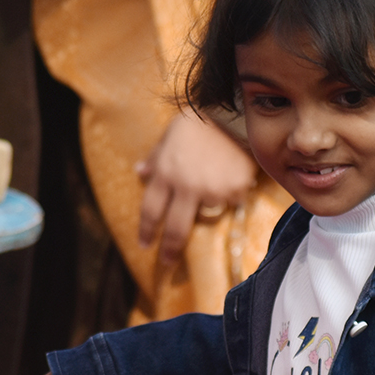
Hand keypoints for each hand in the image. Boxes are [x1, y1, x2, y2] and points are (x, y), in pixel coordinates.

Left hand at [136, 111, 256, 266]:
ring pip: (207, 214)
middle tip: (168, 261)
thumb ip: (155, 157)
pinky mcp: (234, 190)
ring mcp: (212, 190)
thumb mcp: (169, 136)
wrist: (231, 113)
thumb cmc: (197, 123)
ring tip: (214, 185)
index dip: (147, 230)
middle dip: (170, 249)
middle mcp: (186, 186)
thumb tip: (140, 172)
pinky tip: (232, 175)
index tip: (145, 245)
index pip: (151, 210)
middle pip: (176, 228)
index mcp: (165, 173)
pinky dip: (232, 193)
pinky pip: (231, 201)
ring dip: (209, 206)